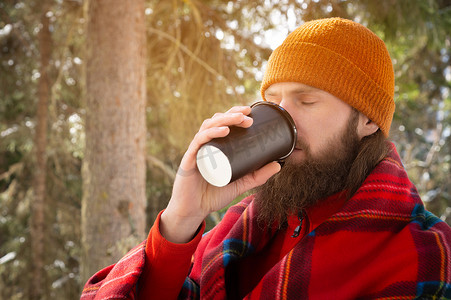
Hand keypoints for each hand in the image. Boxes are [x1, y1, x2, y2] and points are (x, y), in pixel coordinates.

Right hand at [160, 106, 280, 242]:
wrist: (194, 210)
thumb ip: (258, 175)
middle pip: (216, 121)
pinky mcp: (190, 159)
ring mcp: (197, 150)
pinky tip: (223, 130)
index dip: (235, 114)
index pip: (223, 124)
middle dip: (232, 114)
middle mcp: (205, 145)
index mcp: (214, 147)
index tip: (251, 112)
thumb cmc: (213, 195)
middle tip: (248, 114)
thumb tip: (278, 164)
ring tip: (239, 119)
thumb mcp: (241, 184)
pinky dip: (211, 133)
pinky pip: (199, 141)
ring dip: (224, 119)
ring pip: (208, 126)